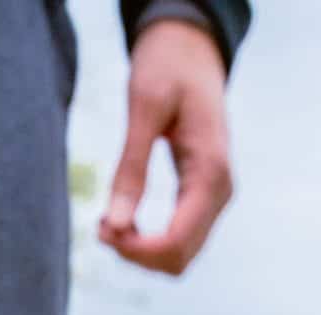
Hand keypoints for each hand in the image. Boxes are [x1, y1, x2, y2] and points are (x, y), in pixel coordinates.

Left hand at [100, 19, 234, 277]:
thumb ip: (131, 167)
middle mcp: (220, 193)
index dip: (137, 250)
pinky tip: (122, 220)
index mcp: (210, 172)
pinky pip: (179, 239)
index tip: (101, 228)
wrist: (191, 49)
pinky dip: (148, 241)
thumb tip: (115, 225)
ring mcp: (215, 198)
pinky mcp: (202, 198)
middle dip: (136, 253)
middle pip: (179, 259)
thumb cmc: (167, 68)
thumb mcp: (144, 108)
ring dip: (141, 251)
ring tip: (107, 222)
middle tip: (99, 226)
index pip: (177, 242)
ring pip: (180, 257)